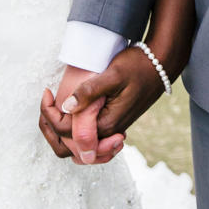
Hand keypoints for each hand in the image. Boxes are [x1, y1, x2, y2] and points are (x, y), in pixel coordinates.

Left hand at [41, 48, 165, 163]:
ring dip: (62, 132)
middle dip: (51, 127)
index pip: (67, 132)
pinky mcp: (114, 123)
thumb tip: (66, 107)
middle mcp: (109, 131)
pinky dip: (75, 131)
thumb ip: (89, 92)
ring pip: (79, 144)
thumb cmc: (139, 66)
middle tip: (46, 102)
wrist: (162, 64)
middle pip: (70, 145)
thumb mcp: (113, 74)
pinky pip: (90, 137)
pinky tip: (71, 114)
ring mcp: (112, 129)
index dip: (50, 115)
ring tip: (53, 110)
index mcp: (107, 123)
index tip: (47, 92)